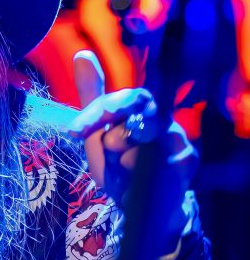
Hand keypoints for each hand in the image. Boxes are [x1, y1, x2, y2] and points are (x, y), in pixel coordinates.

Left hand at [66, 50, 196, 206]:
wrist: (138, 205)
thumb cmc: (117, 162)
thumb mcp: (95, 132)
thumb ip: (91, 96)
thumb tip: (82, 53)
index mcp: (137, 109)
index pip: (121, 99)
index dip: (97, 112)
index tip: (72, 132)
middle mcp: (160, 118)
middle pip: (141, 107)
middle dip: (115, 127)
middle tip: (102, 145)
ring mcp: (176, 137)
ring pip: (152, 133)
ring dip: (128, 152)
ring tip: (121, 165)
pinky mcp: (187, 160)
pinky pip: (165, 159)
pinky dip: (144, 172)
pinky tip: (138, 180)